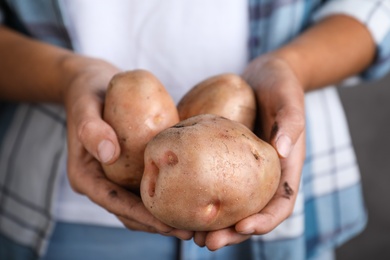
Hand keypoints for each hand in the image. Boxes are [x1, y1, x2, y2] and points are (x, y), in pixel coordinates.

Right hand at [63, 57, 192, 239]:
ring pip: (141, 203)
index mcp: (85, 175)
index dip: (142, 217)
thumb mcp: (85, 105)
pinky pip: (148, 185)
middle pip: (130, 211)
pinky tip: (191, 195)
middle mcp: (101, 181)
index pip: (114, 202)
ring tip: (195, 224)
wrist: (91, 84)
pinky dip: (167, 194)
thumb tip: (109, 155)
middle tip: (190, 233)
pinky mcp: (129, 167)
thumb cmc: (86, 92)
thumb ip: (91, 129)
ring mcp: (115, 176)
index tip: (168, 227)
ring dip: (165, 215)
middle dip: (158, 224)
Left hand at [194, 54, 305, 249]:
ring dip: (211, 223)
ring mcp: (242, 168)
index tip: (243, 227)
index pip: (280, 205)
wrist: (263, 75)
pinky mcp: (224, 157)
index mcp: (284, 169)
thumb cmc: (281, 85)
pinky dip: (197, 196)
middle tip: (206, 243)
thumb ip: (290, 122)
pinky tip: (177, 203)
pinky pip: (211, 180)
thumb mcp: (289, 98)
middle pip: (250, 213)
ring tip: (188, 235)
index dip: (264, 222)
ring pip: (228, 204)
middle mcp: (262, 175)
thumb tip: (283, 148)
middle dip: (230, 233)